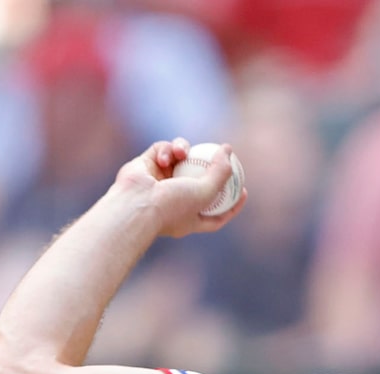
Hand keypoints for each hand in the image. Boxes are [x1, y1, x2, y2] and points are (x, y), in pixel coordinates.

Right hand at [117, 138, 245, 239]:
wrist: (135, 203)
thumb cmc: (171, 205)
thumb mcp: (205, 193)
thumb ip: (221, 173)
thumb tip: (228, 150)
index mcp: (190, 218)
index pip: (217, 214)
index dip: (232, 203)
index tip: (244, 190)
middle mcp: (175, 201)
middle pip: (199, 181)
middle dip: (209, 168)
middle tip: (222, 156)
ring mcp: (160, 183)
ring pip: (180, 159)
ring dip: (183, 150)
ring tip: (182, 152)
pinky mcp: (146, 166)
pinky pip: (162, 150)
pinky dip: (166, 150)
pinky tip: (165, 156)